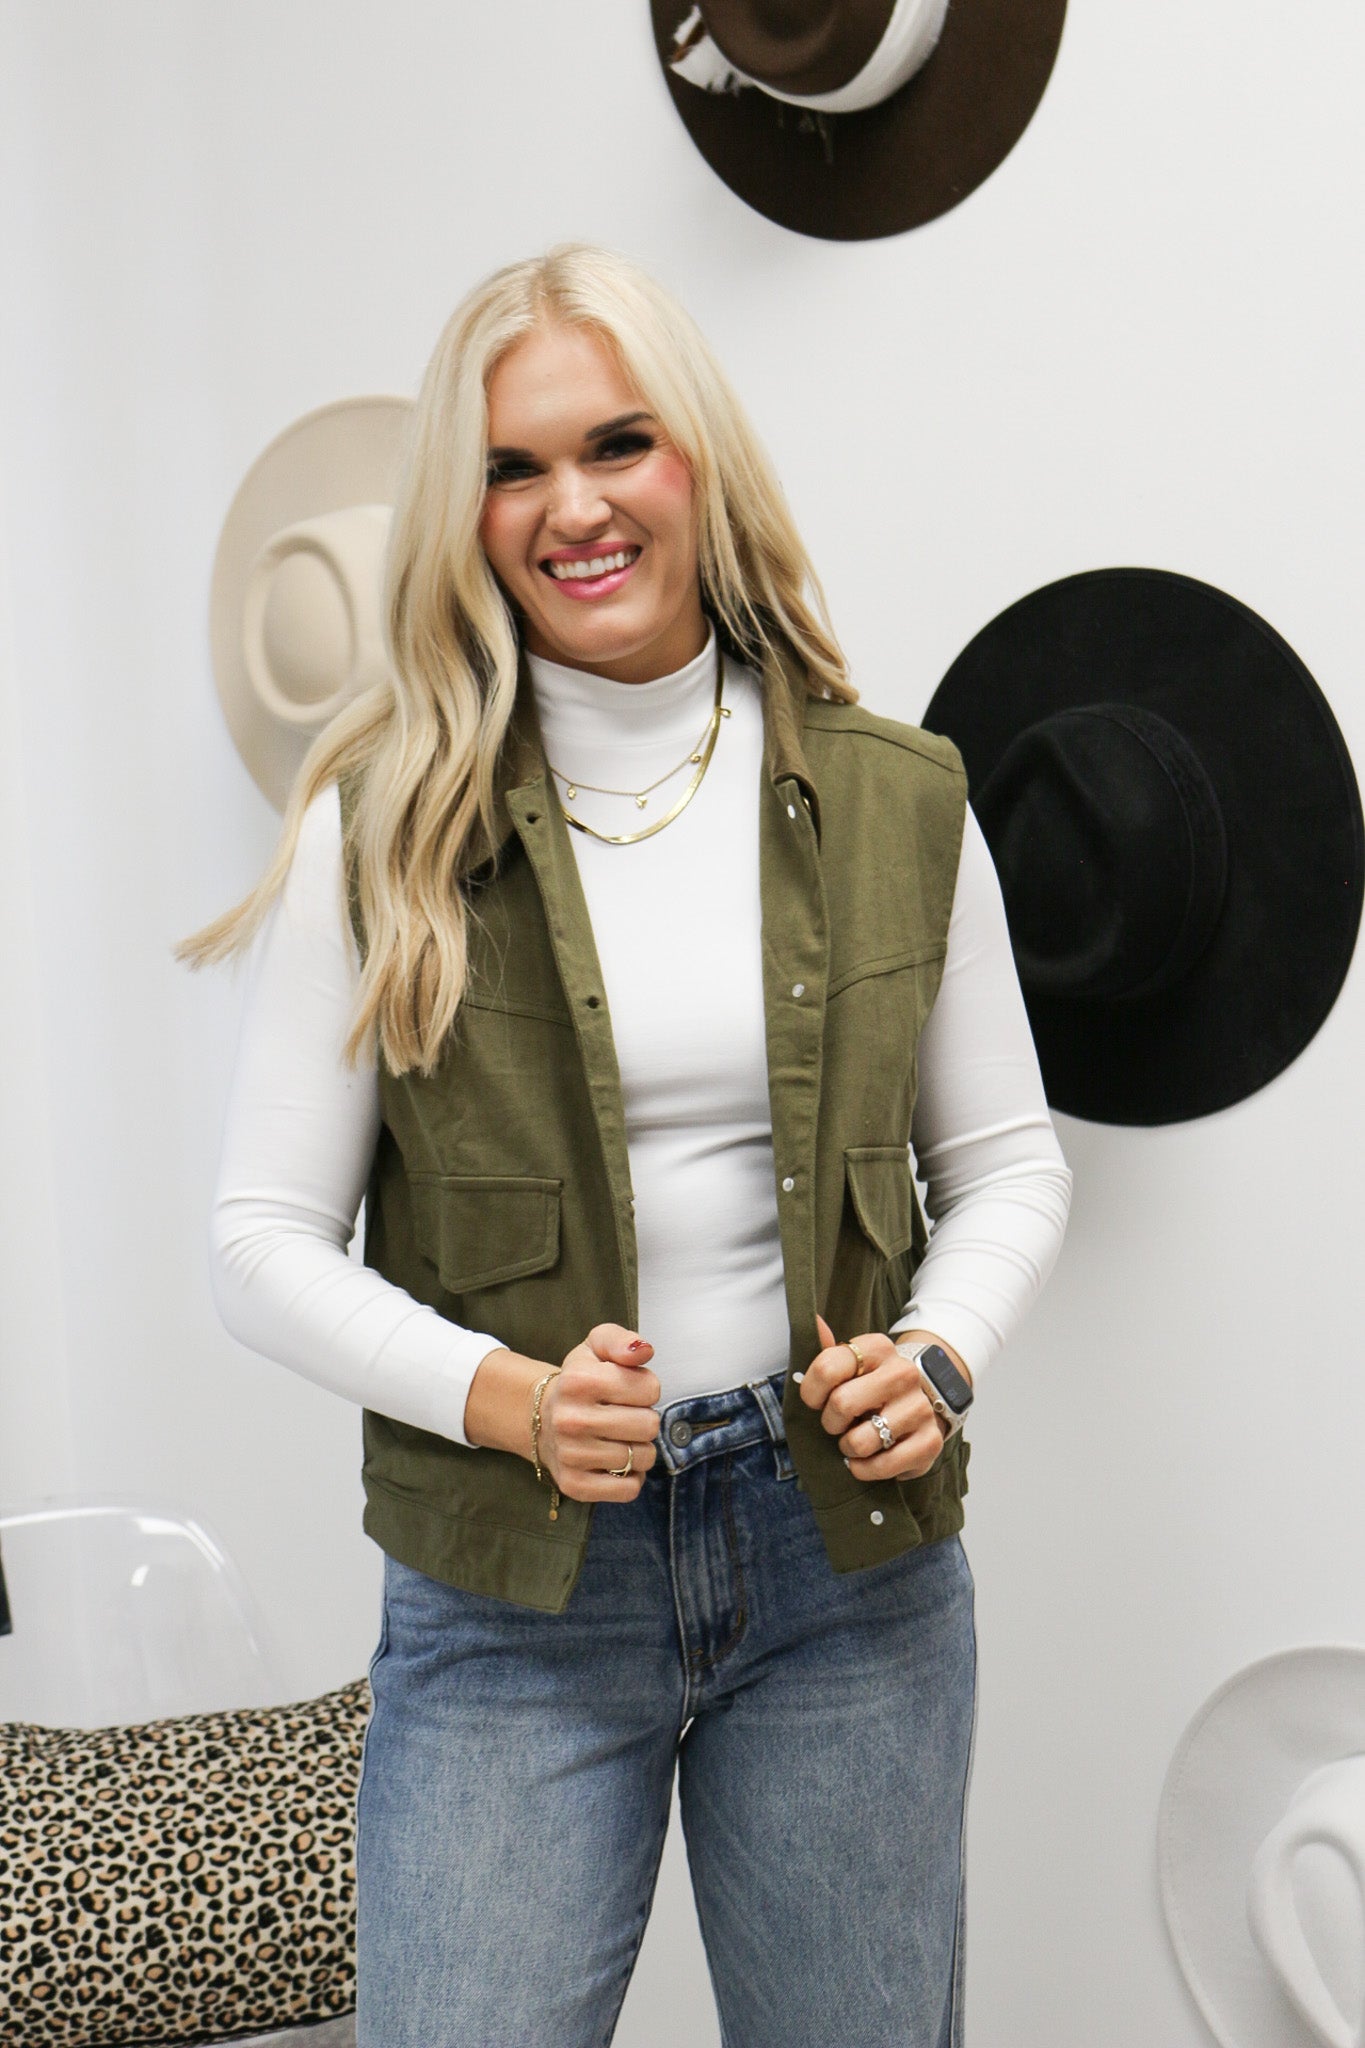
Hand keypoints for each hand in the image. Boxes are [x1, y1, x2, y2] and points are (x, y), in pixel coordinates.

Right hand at [538, 1324, 660, 1502]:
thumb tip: (644, 1351)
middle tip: (625, 1416)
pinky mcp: (574, 1485)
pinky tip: (617, 1462)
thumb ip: (622, 1341)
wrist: (541, 1418)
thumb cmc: (580, 1380)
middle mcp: (570, 1419)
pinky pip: (629, 1489)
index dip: (647, 1388)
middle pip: (649, 1425)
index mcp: (578, 1381)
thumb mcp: (596, 1346)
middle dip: (645, 1419)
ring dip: (640, 1448)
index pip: (650, 1389)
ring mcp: (570, 1455)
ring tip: (620, 1437)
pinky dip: (632, 1477)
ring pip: (642, 1458)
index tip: (629, 1390)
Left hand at [798, 1314, 954, 1482]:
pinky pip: (882, 1466)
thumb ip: (826, 1349)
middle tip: (839, 1423)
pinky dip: (866, 1469)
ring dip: (849, 1448)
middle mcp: (902, 1373)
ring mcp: (919, 1408)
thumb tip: (813, 1321)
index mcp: (878, 1348)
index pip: (827, 1368)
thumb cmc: (873, 1386)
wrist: (922, 1402)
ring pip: (859, 1441)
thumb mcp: (850, 1364)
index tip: (816, 1400)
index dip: (811, 1392)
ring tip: (857, 1440)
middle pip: (841, 1404)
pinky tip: (870, 1458)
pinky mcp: (930, 1442)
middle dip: (830, 1422)